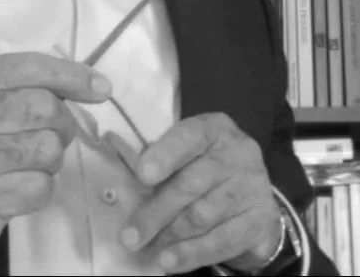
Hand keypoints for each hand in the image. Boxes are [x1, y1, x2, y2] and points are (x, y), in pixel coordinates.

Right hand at [0, 52, 111, 270]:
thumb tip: (93, 85)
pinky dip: (39, 188)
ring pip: (49, 148)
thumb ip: (19, 85)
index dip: (70, 75)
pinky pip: (41, 187)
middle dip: (60, 123)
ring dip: (49, 159)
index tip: (100, 87)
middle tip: (47, 135)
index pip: (26, 67)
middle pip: (45, 107)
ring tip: (25, 163)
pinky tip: (16, 187)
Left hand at [121, 113, 281, 273]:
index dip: (165, 155)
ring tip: (146, 249)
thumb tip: (130, 184)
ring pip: (203, 216)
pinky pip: (221, 242)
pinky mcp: (260, 220)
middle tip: (130, 234)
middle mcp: (239, 153)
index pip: (189, 137)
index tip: (142, 175)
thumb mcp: (187, 149)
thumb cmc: (203, 162)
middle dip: (157, 211)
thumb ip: (163, 159)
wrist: (249, 186)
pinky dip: (192, 254)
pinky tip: (169, 262)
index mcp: (214, 128)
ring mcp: (253, 187)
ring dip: (170, 236)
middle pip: (192, 184)